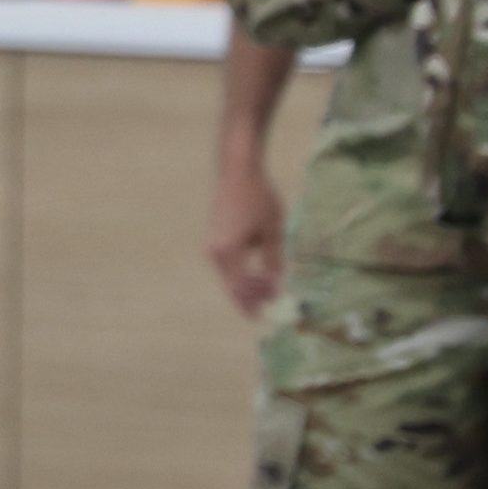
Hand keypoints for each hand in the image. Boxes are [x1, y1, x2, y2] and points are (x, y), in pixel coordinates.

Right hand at [205, 163, 285, 318]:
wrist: (237, 172)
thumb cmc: (258, 198)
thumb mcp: (273, 230)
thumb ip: (273, 259)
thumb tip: (275, 283)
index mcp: (228, 253)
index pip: (241, 288)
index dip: (254, 304)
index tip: (266, 316)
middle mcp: (215, 253)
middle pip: (232, 286)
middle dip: (251, 297)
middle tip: (271, 304)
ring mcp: (212, 246)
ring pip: (229, 276)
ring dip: (247, 284)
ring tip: (269, 286)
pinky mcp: (215, 239)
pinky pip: (227, 264)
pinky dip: (241, 272)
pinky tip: (257, 271)